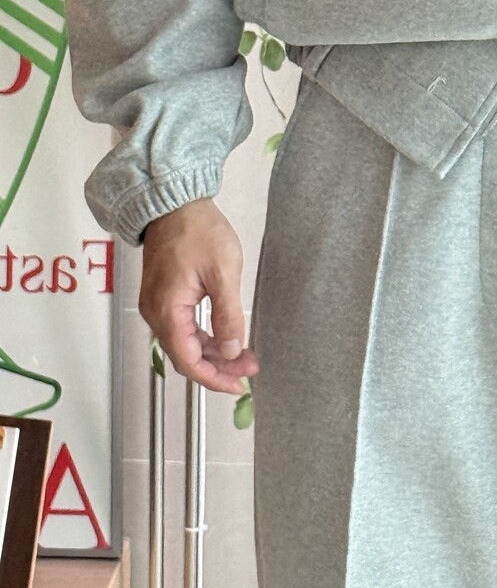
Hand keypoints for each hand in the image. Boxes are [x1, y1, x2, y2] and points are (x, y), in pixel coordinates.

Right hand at [138, 196, 259, 395]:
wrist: (175, 203)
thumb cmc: (199, 231)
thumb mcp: (223, 272)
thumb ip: (228, 314)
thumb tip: (232, 349)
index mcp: (168, 311)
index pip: (188, 361)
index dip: (214, 378)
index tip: (239, 383)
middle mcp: (156, 314)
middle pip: (186, 356)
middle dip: (218, 367)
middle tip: (249, 368)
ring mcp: (157, 305)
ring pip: (185, 343)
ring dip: (213, 353)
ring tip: (243, 355)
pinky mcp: (163, 296)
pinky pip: (182, 328)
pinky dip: (204, 337)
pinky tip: (224, 336)